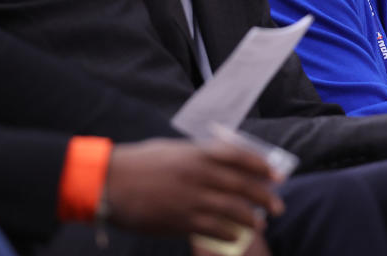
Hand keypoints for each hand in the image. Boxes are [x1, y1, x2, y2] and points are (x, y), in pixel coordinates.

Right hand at [106, 139, 284, 240]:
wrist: (109, 183)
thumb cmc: (141, 163)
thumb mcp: (173, 150)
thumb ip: (199, 155)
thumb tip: (226, 163)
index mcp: (198, 153)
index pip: (240, 157)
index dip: (262, 166)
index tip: (277, 175)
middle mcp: (199, 174)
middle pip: (242, 186)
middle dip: (264, 197)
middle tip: (277, 206)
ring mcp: (191, 199)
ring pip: (233, 210)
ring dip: (251, 218)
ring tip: (260, 223)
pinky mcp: (180, 221)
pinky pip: (214, 229)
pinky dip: (229, 233)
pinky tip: (236, 236)